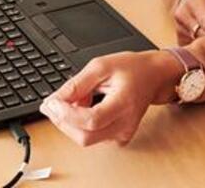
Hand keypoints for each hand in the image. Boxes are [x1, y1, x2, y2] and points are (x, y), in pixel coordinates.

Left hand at [39, 51, 183, 145]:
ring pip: (85, 139)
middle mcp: (125, 124)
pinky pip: (92, 137)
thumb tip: (53, 102)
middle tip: (54, 103)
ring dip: (71, 122)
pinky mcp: (119, 138)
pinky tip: (85, 107)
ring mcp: (122, 134)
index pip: (91, 121)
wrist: (153, 76)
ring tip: (77, 99)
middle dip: (63, 121)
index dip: (67, 115)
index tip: (51, 103)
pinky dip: (80, 125)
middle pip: (85, 137)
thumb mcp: (100, 66)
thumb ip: (76, 85)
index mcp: (124, 103)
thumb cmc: (131, 68)